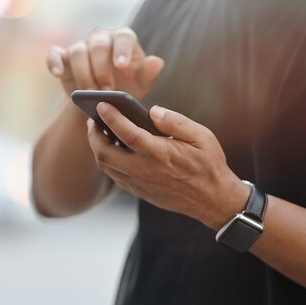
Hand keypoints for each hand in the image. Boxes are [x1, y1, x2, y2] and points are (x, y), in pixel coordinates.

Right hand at [46, 27, 164, 98]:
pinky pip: (55, 54)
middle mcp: (101, 39)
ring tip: (90, 93)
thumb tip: (157, 62)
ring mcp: (81, 46)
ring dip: (83, 73)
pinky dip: (54, 62)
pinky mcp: (63, 58)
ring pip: (78, 51)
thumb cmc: (126, 88)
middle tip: (106, 91)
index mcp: (122, 39)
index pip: (124, 37)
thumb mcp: (141, 84)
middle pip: (99, 46)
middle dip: (101, 69)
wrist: (102, 100)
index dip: (122, 50)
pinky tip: (58, 74)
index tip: (122, 67)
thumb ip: (150, 74)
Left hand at [86, 103, 249, 228]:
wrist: (213, 200)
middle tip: (92, 119)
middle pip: (104, 152)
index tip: (101, 103)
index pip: (126, 132)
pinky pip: (114, 175)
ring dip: (97, 148)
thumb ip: (175, 122)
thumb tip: (153, 111)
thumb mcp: (201, 137)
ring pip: (106, 166)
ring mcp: (139, 183)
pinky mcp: (138, 192)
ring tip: (98, 132)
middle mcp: (144, 170)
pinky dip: (107, 161)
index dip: (111, 117)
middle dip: (93, 134)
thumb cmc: (209, 165)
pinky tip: (111, 149)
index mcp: (159, 154)